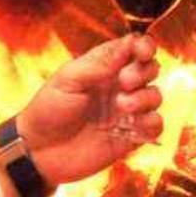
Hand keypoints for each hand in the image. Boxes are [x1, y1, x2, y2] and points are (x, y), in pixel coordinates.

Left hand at [15, 33, 165, 186]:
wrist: (40, 151)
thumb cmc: (48, 111)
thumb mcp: (67, 80)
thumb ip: (98, 63)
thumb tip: (127, 45)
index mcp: (103, 68)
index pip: (132, 48)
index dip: (143, 45)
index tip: (142, 51)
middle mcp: (118, 86)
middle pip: (149, 68)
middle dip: (144, 71)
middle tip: (124, 81)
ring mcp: (126, 111)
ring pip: (154, 95)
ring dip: (145, 97)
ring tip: (122, 106)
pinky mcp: (131, 136)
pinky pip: (155, 125)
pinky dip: (151, 122)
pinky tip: (133, 126)